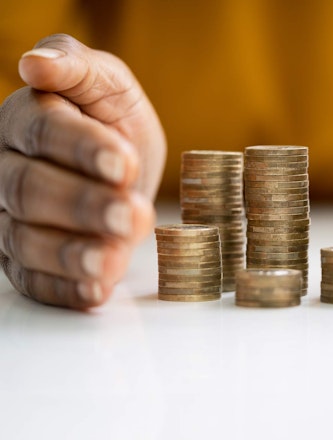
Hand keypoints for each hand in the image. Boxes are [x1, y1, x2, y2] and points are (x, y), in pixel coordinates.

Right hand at [0, 34, 165, 308]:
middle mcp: (7, 171)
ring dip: (71, 253)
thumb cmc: (114, 120)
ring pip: (25, 241)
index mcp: (24, 121)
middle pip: (28, 190)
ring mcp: (13, 221)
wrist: (123, 166)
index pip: (41, 131)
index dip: (80, 148)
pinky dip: (66, 290)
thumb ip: (78, 69)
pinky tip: (95, 292)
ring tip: (112, 258)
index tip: (122, 163)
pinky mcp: (29, 261)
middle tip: (130, 213)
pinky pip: (36, 281)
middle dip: (82, 205)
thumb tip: (36, 63)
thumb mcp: (109, 85)